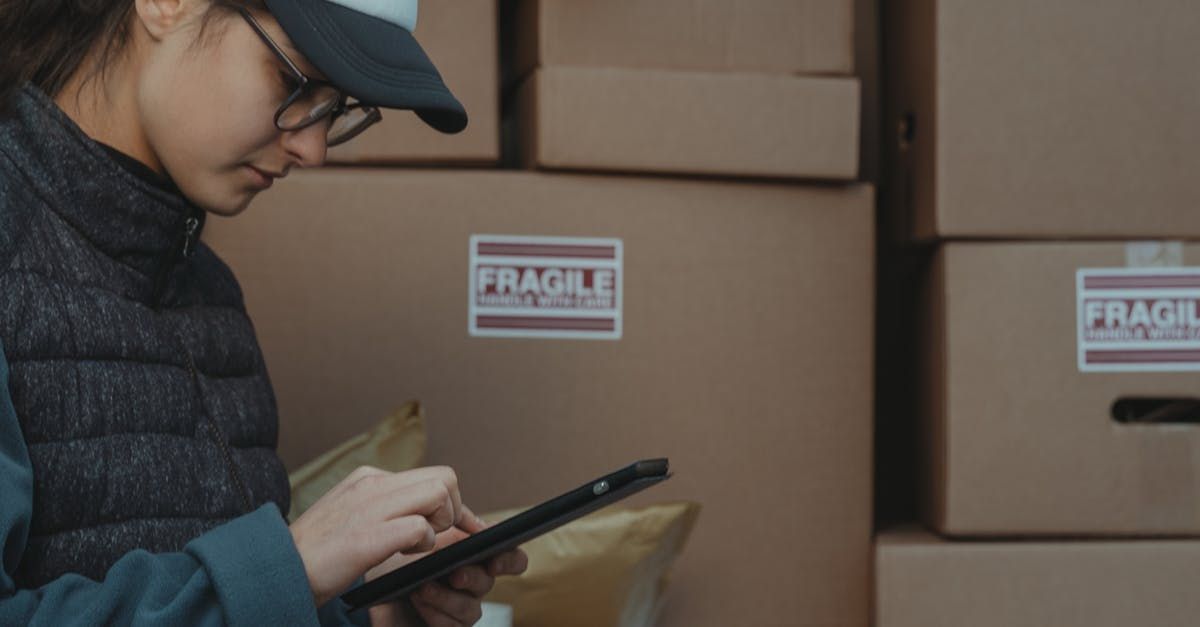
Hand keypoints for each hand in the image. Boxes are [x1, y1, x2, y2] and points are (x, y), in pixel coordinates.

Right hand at [289, 466, 464, 606]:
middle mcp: (372, 485)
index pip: (433, 476)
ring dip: (440, 524)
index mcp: (369, 478)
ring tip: (417, 544)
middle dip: (454, 510)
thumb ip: (388, 508)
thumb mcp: (355, 516)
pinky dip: (424, 544)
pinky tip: (404, 554)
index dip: (455, 504)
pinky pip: (420, 528)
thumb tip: (426, 515)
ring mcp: (369, 508)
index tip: (465, 525)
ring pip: (439, 494)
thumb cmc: (319, 553)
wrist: (277, 570)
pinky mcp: (366, 537)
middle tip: (436, 536)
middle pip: (445, 478)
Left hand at [366, 506, 529, 626]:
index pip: (510, 557)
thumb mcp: (422, 532)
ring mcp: (459, 606)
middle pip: (489, 582)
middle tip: (454, 574)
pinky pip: (453, 626)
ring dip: (446, 597)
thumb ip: (449, 521)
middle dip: (472, 577)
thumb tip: (473, 521)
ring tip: (422, 586)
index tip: (493, 560)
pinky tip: (418, 601)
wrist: (373, 586)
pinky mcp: (445, 625)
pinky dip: (435, 613)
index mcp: (474, 555)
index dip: (509, 559)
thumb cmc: (399, 557)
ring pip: (471, 608)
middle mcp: (472, 581)